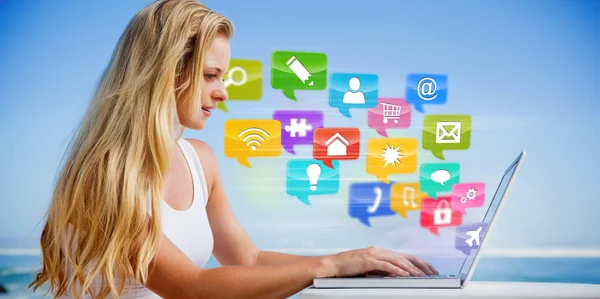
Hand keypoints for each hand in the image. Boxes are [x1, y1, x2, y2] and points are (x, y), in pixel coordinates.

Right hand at [322, 246, 438, 277]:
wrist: (334, 265)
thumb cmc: (349, 268)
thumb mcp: (370, 269)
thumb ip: (383, 270)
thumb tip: (397, 275)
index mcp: (381, 252)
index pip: (405, 256)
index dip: (419, 263)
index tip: (430, 270)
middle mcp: (380, 250)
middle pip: (406, 256)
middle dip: (421, 265)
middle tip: (432, 273)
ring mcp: (374, 254)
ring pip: (398, 260)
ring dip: (411, 269)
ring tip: (421, 276)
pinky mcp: (368, 260)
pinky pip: (386, 265)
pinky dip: (397, 270)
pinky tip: (405, 274)